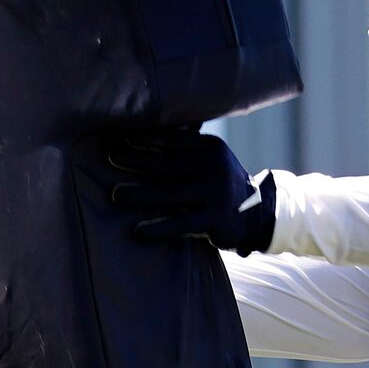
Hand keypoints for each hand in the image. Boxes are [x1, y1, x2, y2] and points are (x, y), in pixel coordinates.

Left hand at [92, 129, 274, 253]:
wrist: (257, 214)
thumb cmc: (220, 184)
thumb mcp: (211, 160)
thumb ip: (186, 148)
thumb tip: (139, 137)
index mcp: (211, 148)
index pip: (173, 140)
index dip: (146, 140)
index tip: (121, 140)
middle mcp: (215, 167)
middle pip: (168, 163)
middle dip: (136, 160)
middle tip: (111, 160)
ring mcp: (216, 193)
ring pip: (171, 192)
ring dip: (141, 194)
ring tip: (116, 195)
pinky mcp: (216, 219)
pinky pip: (182, 223)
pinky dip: (159, 227)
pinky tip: (138, 230)